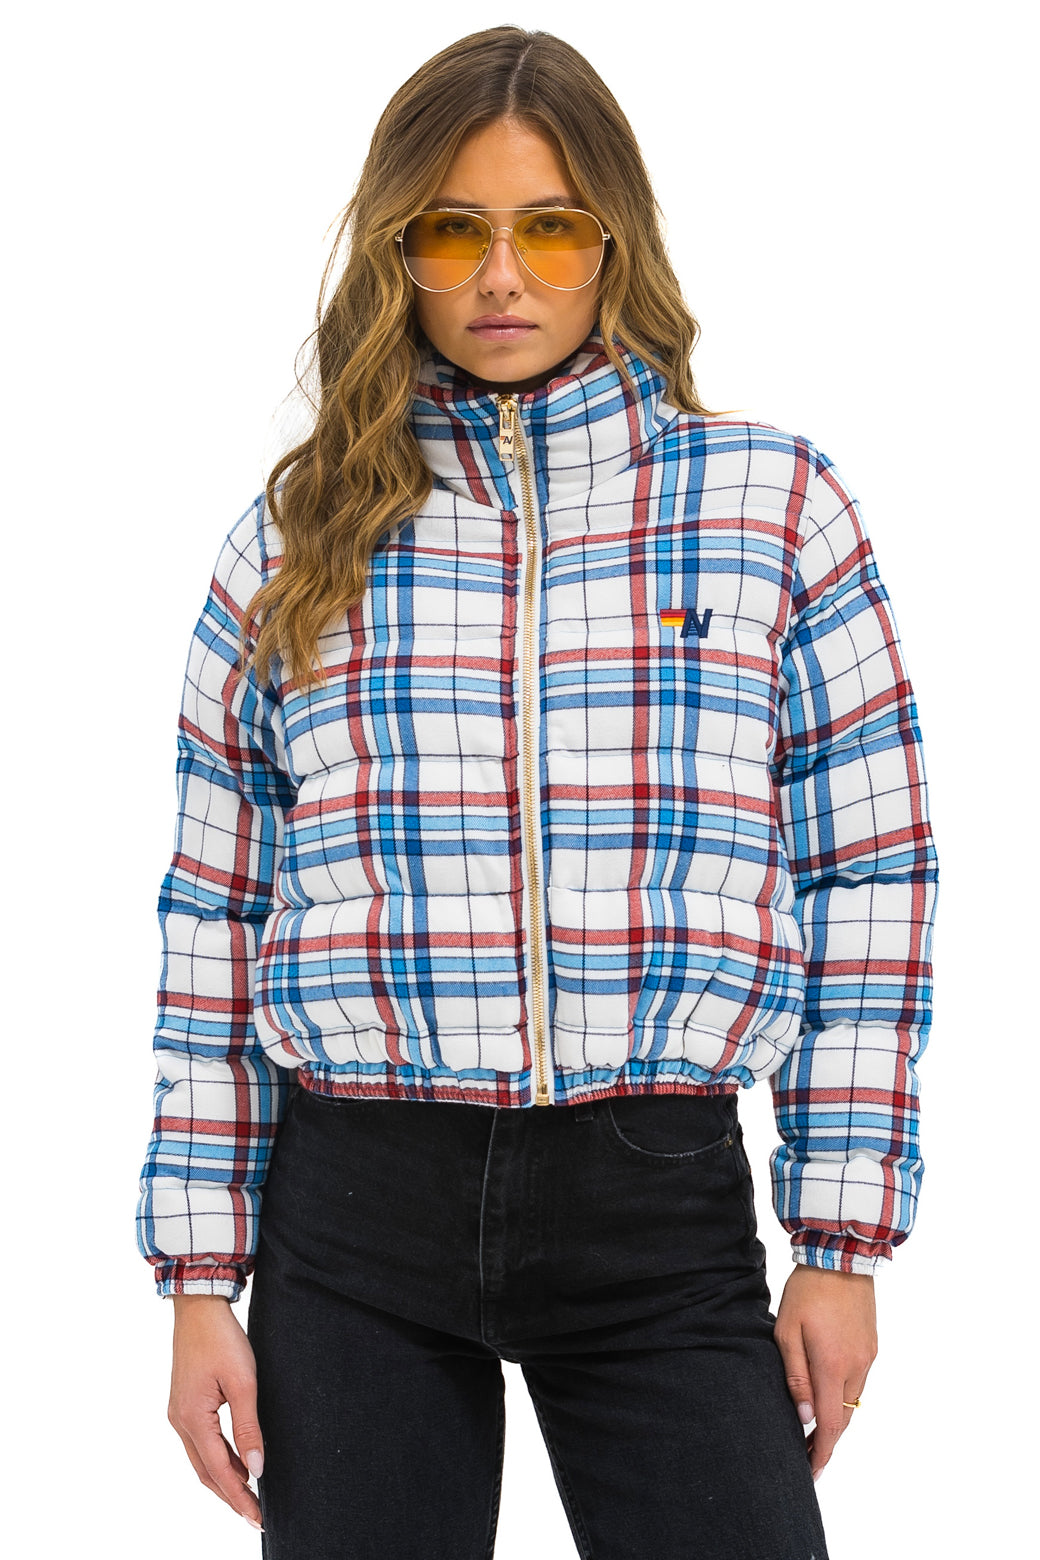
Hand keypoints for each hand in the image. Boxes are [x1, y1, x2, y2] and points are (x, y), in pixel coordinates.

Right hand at [168, 1294, 264, 1529]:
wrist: (198, 1309)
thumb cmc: (221, 1339)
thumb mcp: (243, 1381)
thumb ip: (248, 1427)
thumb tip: (256, 1468)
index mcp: (192, 1418)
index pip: (218, 1470)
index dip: (239, 1497)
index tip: (257, 1517)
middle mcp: (180, 1421)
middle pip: (206, 1472)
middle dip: (231, 1496)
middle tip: (255, 1516)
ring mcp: (179, 1414)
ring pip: (202, 1460)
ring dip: (224, 1479)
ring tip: (250, 1496)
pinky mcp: (184, 1405)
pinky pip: (201, 1443)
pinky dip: (218, 1459)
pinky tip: (236, 1463)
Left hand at [773, 1264, 877, 1481]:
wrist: (841, 1257)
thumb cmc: (807, 1290)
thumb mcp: (787, 1330)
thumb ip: (795, 1375)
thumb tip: (803, 1417)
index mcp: (832, 1366)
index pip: (829, 1425)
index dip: (821, 1453)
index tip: (810, 1472)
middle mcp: (856, 1367)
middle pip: (844, 1419)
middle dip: (827, 1442)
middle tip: (806, 1455)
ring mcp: (868, 1357)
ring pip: (852, 1401)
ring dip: (836, 1419)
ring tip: (814, 1430)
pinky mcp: (872, 1346)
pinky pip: (859, 1382)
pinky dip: (844, 1396)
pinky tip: (828, 1395)